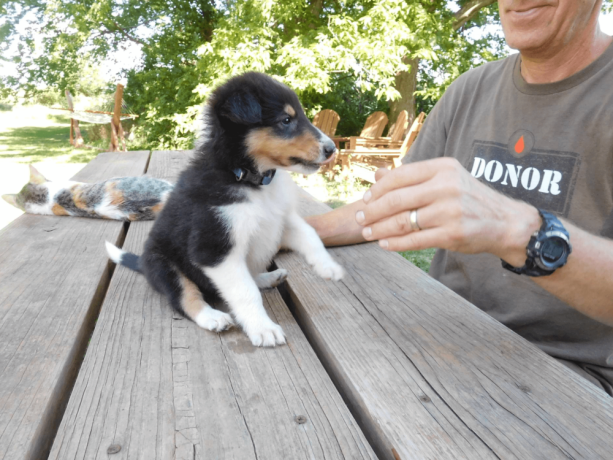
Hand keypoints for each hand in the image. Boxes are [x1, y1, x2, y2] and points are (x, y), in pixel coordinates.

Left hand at [355, 158, 539, 265]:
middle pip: (396, 200)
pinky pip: (414, 240)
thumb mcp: (445, 178)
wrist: (506, 222)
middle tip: (359, 218)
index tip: (365, 199)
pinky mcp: (452, 234)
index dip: (377, 189)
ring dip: (379, 228)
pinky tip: (384, 243)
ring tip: (367, 232)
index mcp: (442, 168)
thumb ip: (412, 177)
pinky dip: (395, 243)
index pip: (399, 176)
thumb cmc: (469, 199)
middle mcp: (446, 186)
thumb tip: (378, 175)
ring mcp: (449, 211)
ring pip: (402, 221)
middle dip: (372, 211)